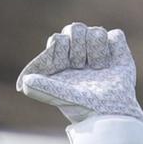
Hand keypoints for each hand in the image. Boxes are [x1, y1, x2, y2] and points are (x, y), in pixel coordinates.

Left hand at [17, 22, 142, 143]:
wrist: (112, 115)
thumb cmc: (83, 108)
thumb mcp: (62, 98)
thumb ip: (42, 89)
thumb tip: (24, 83)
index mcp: (62, 60)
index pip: (58, 39)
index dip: (61, 48)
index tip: (66, 65)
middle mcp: (79, 52)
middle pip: (75, 28)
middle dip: (79, 47)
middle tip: (82, 67)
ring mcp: (99, 50)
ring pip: (96, 31)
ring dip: (97, 51)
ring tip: (99, 69)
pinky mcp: (118, 51)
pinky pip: (115, 35)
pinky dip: (114, 48)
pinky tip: (111, 63)